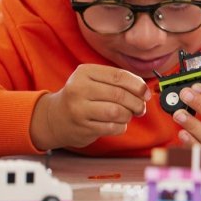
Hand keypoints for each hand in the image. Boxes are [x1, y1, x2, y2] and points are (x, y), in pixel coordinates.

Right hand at [30, 64, 150, 150]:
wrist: (55, 117)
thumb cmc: (81, 97)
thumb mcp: (93, 81)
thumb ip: (117, 82)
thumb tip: (144, 90)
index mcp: (84, 72)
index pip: (118, 76)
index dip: (137, 85)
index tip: (146, 93)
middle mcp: (79, 89)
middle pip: (119, 95)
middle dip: (136, 102)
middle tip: (141, 107)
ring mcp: (79, 109)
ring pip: (117, 112)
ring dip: (128, 115)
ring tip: (127, 115)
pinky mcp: (82, 127)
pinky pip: (112, 127)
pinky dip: (120, 126)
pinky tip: (117, 123)